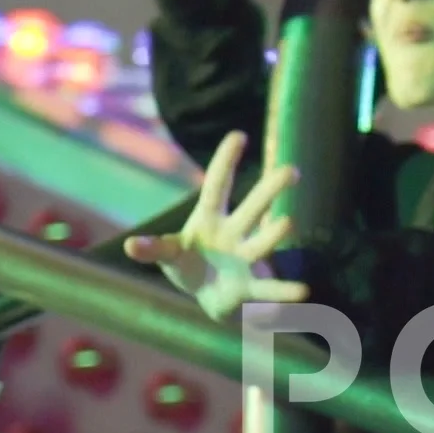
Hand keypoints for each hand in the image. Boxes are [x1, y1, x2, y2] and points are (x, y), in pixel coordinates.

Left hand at [123, 131, 308, 320]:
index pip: (217, 185)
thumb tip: (130, 246)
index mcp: (210, 218)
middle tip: (292, 171)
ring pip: (261, 243)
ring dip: (274, 234)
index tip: (238, 136)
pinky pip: (270, 289)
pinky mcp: (251, 286)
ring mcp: (245, 258)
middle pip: (251, 209)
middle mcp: (234, 233)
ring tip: (288, 223)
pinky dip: (284, 291)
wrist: (210, 297)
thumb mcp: (169, 255)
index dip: (225, 162)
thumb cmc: (189, 265)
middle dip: (269, 191)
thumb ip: (153, 249)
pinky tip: (303, 292)